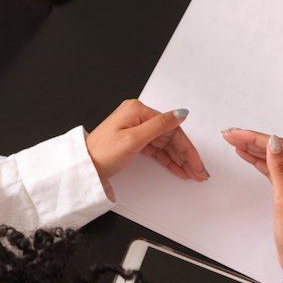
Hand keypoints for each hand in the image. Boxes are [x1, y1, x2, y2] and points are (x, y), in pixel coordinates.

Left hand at [86, 100, 207, 197]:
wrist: (84, 167)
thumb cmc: (102, 152)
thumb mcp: (133, 139)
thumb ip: (159, 126)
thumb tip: (180, 114)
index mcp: (138, 110)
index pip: (171, 128)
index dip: (186, 147)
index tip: (197, 162)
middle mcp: (138, 116)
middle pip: (169, 136)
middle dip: (185, 154)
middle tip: (199, 171)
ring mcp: (136, 128)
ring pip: (164, 144)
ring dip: (179, 158)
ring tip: (192, 173)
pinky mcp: (134, 140)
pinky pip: (156, 149)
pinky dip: (167, 159)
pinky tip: (178, 168)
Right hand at [222, 128, 282, 282]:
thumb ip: (278, 169)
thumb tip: (273, 142)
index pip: (279, 146)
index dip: (255, 138)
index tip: (237, 133)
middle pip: (275, 150)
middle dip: (252, 141)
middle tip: (231, 135)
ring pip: (272, 159)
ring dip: (253, 150)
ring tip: (235, 142)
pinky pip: (272, 171)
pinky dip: (258, 163)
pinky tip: (248, 157)